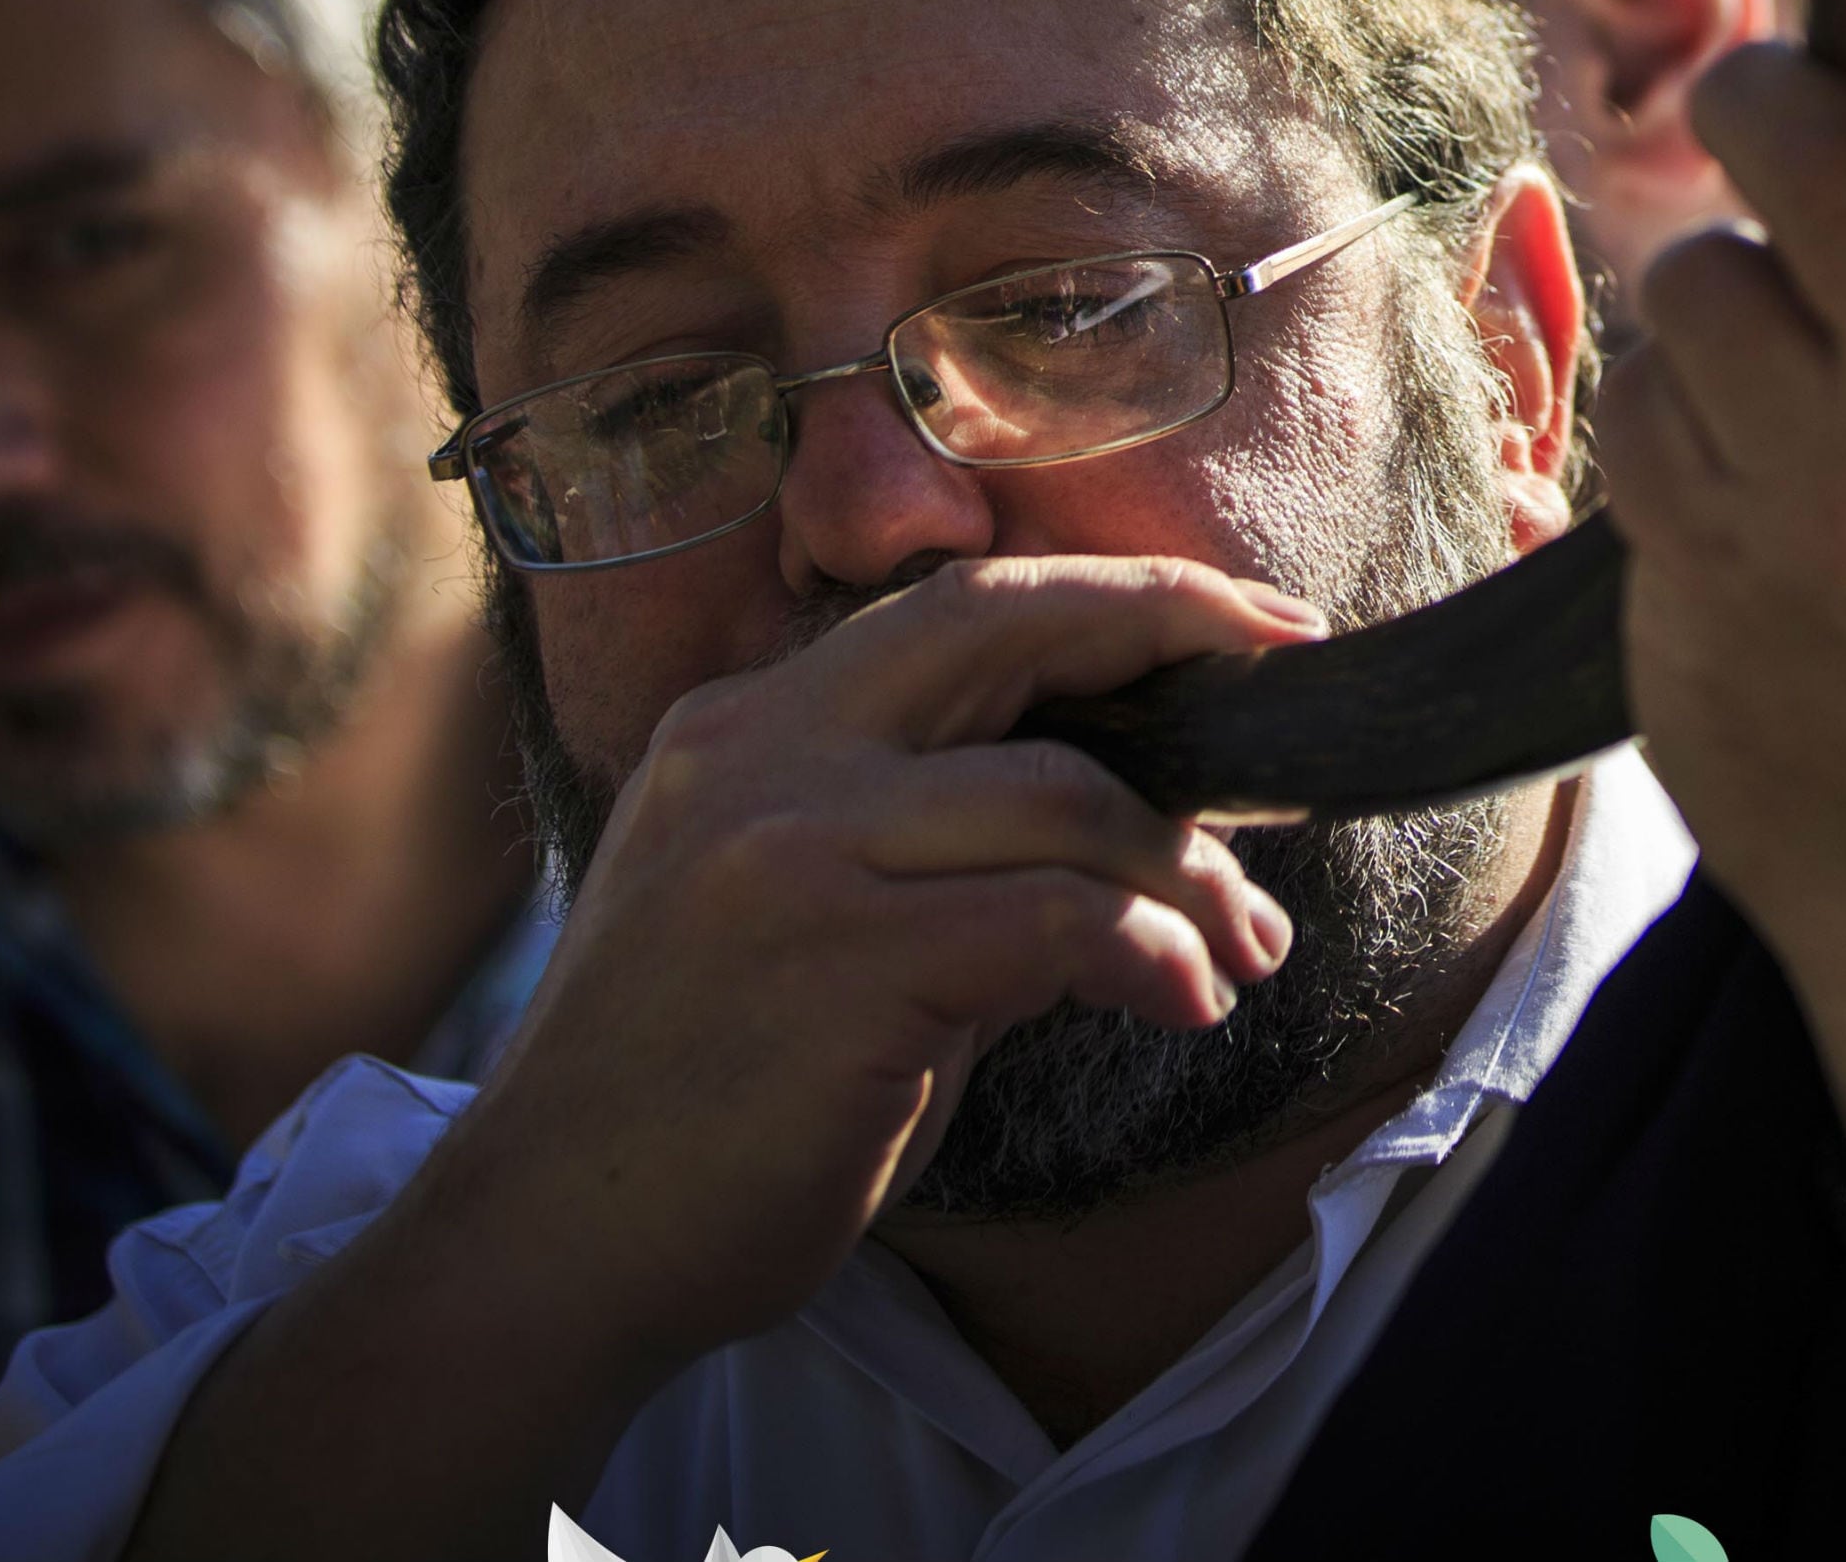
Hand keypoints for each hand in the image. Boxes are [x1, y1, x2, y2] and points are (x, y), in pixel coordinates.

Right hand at [417, 557, 1311, 1382]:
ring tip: (1240, 949)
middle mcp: (760, 755)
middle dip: (1177, 628)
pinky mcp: (839, 963)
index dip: (1117, 598)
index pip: (961, 608)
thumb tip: (1127, 822)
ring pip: (1066, 796)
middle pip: (1009, 624)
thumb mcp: (803, 917)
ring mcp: (790, 851)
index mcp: (748, 726)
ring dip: (1188, 873)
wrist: (551, 1248)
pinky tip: (1186, 1004)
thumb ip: (933, 842)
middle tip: (1295, 687)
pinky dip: (1154, 955)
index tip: (1242, 623)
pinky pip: (1058, 924)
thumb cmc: (698, 1099)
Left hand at [1600, 21, 1845, 1155]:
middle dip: (1771, 96)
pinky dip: (1676, 408)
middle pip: (1809, 138)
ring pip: (1697, 265)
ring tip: (1804, 376)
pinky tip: (1754, 478)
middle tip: (1782, 114)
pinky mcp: (1702, 573)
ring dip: (1725, 285)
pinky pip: (1638, 391)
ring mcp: (1830, 509)